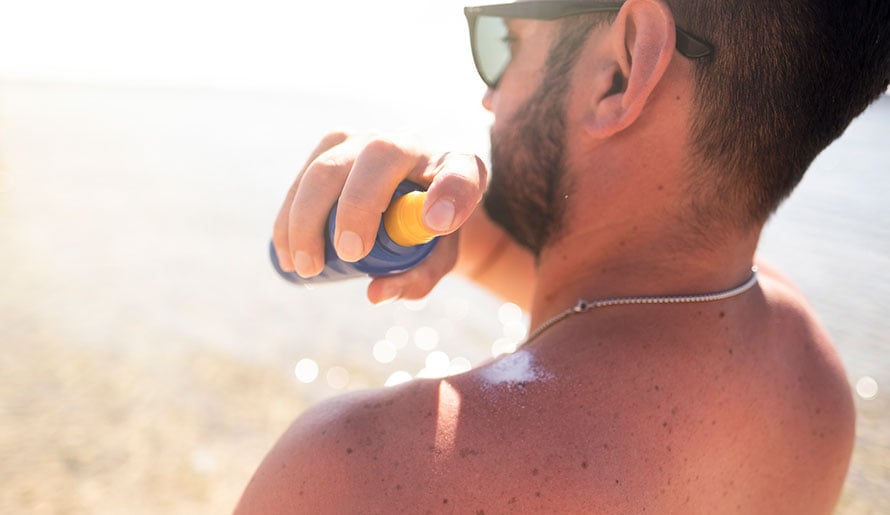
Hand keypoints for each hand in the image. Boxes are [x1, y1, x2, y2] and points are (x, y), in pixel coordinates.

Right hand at [272, 132, 487, 302]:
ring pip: (328, 165)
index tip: (437, 225)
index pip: (461, 173)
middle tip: (350, 255)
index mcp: (456, 166)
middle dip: (358, 206)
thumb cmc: (433, 227)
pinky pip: (304, 174)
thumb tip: (375, 293)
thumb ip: (417, 277)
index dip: (450, 193)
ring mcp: (366, 139)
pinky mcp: (332, 146)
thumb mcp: (438, 258)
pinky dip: (290, 216)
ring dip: (308, 217)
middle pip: (379, 157)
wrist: (416, 194)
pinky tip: (287, 255)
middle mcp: (410, 143)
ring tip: (306, 268)